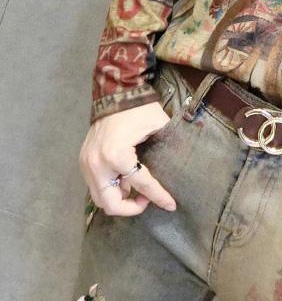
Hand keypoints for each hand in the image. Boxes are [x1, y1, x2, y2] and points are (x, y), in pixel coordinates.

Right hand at [79, 102, 177, 216]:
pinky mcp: (84, 161)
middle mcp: (97, 164)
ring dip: (120, 199)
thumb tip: (178, 171)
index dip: (158, 197)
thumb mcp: (159, 127)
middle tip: (147, 199)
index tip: (171, 205)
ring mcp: (87, 164)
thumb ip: (166, 150)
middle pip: (110, 203)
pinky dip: (111, 188)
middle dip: (130, 207)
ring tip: (138, 189)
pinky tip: (126, 178)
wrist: (116, 93)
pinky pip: (96, 186)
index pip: (141, 185)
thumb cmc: (140, 109)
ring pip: (100, 198)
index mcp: (117, 155)